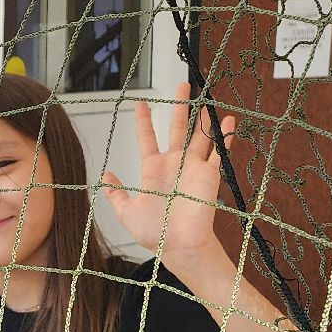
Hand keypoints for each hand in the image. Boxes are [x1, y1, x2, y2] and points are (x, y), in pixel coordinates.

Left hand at [101, 82, 235, 267]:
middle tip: (181, 84)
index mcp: (153, 169)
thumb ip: (116, 193)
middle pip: (176, 128)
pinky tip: (228, 121)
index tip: (140, 103)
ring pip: (199, 136)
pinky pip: (219, 152)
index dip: (144, 121)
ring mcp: (193, 167)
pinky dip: (225, 137)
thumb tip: (103, 176)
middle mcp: (174, 164)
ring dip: (203, 117)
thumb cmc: (154, 232)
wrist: (178, 247)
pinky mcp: (210, 175)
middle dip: (178, 106)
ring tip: (206, 97)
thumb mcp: (127, 212)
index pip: (147, 138)